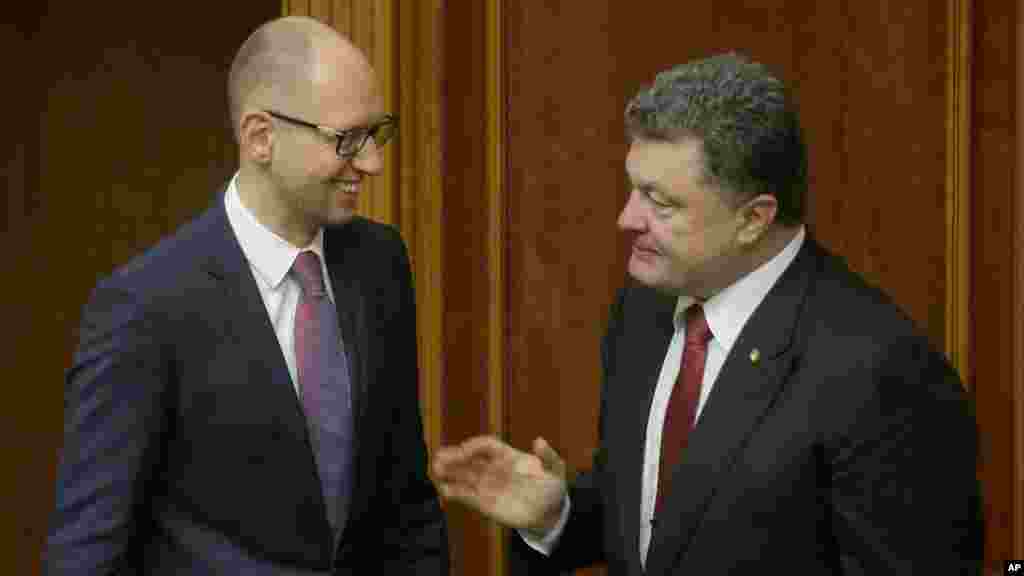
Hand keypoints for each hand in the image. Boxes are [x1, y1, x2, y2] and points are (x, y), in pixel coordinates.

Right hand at [432, 435, 567, 535]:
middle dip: (454, 457)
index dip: (474, 446)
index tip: (465, 450)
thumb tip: (539, 441)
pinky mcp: (484, 503)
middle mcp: (494, 468)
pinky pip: (466, 496)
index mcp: (508, 456)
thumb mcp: (556, 469)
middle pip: (469, 460)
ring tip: (435, 471)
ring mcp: (488, 485)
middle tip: (439, 457)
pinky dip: (455, 492)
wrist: (550, 513)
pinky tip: (444, 490)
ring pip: (464, 476)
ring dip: (449, 473)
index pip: (486, 446)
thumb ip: (548, 456)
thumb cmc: (552, 487)